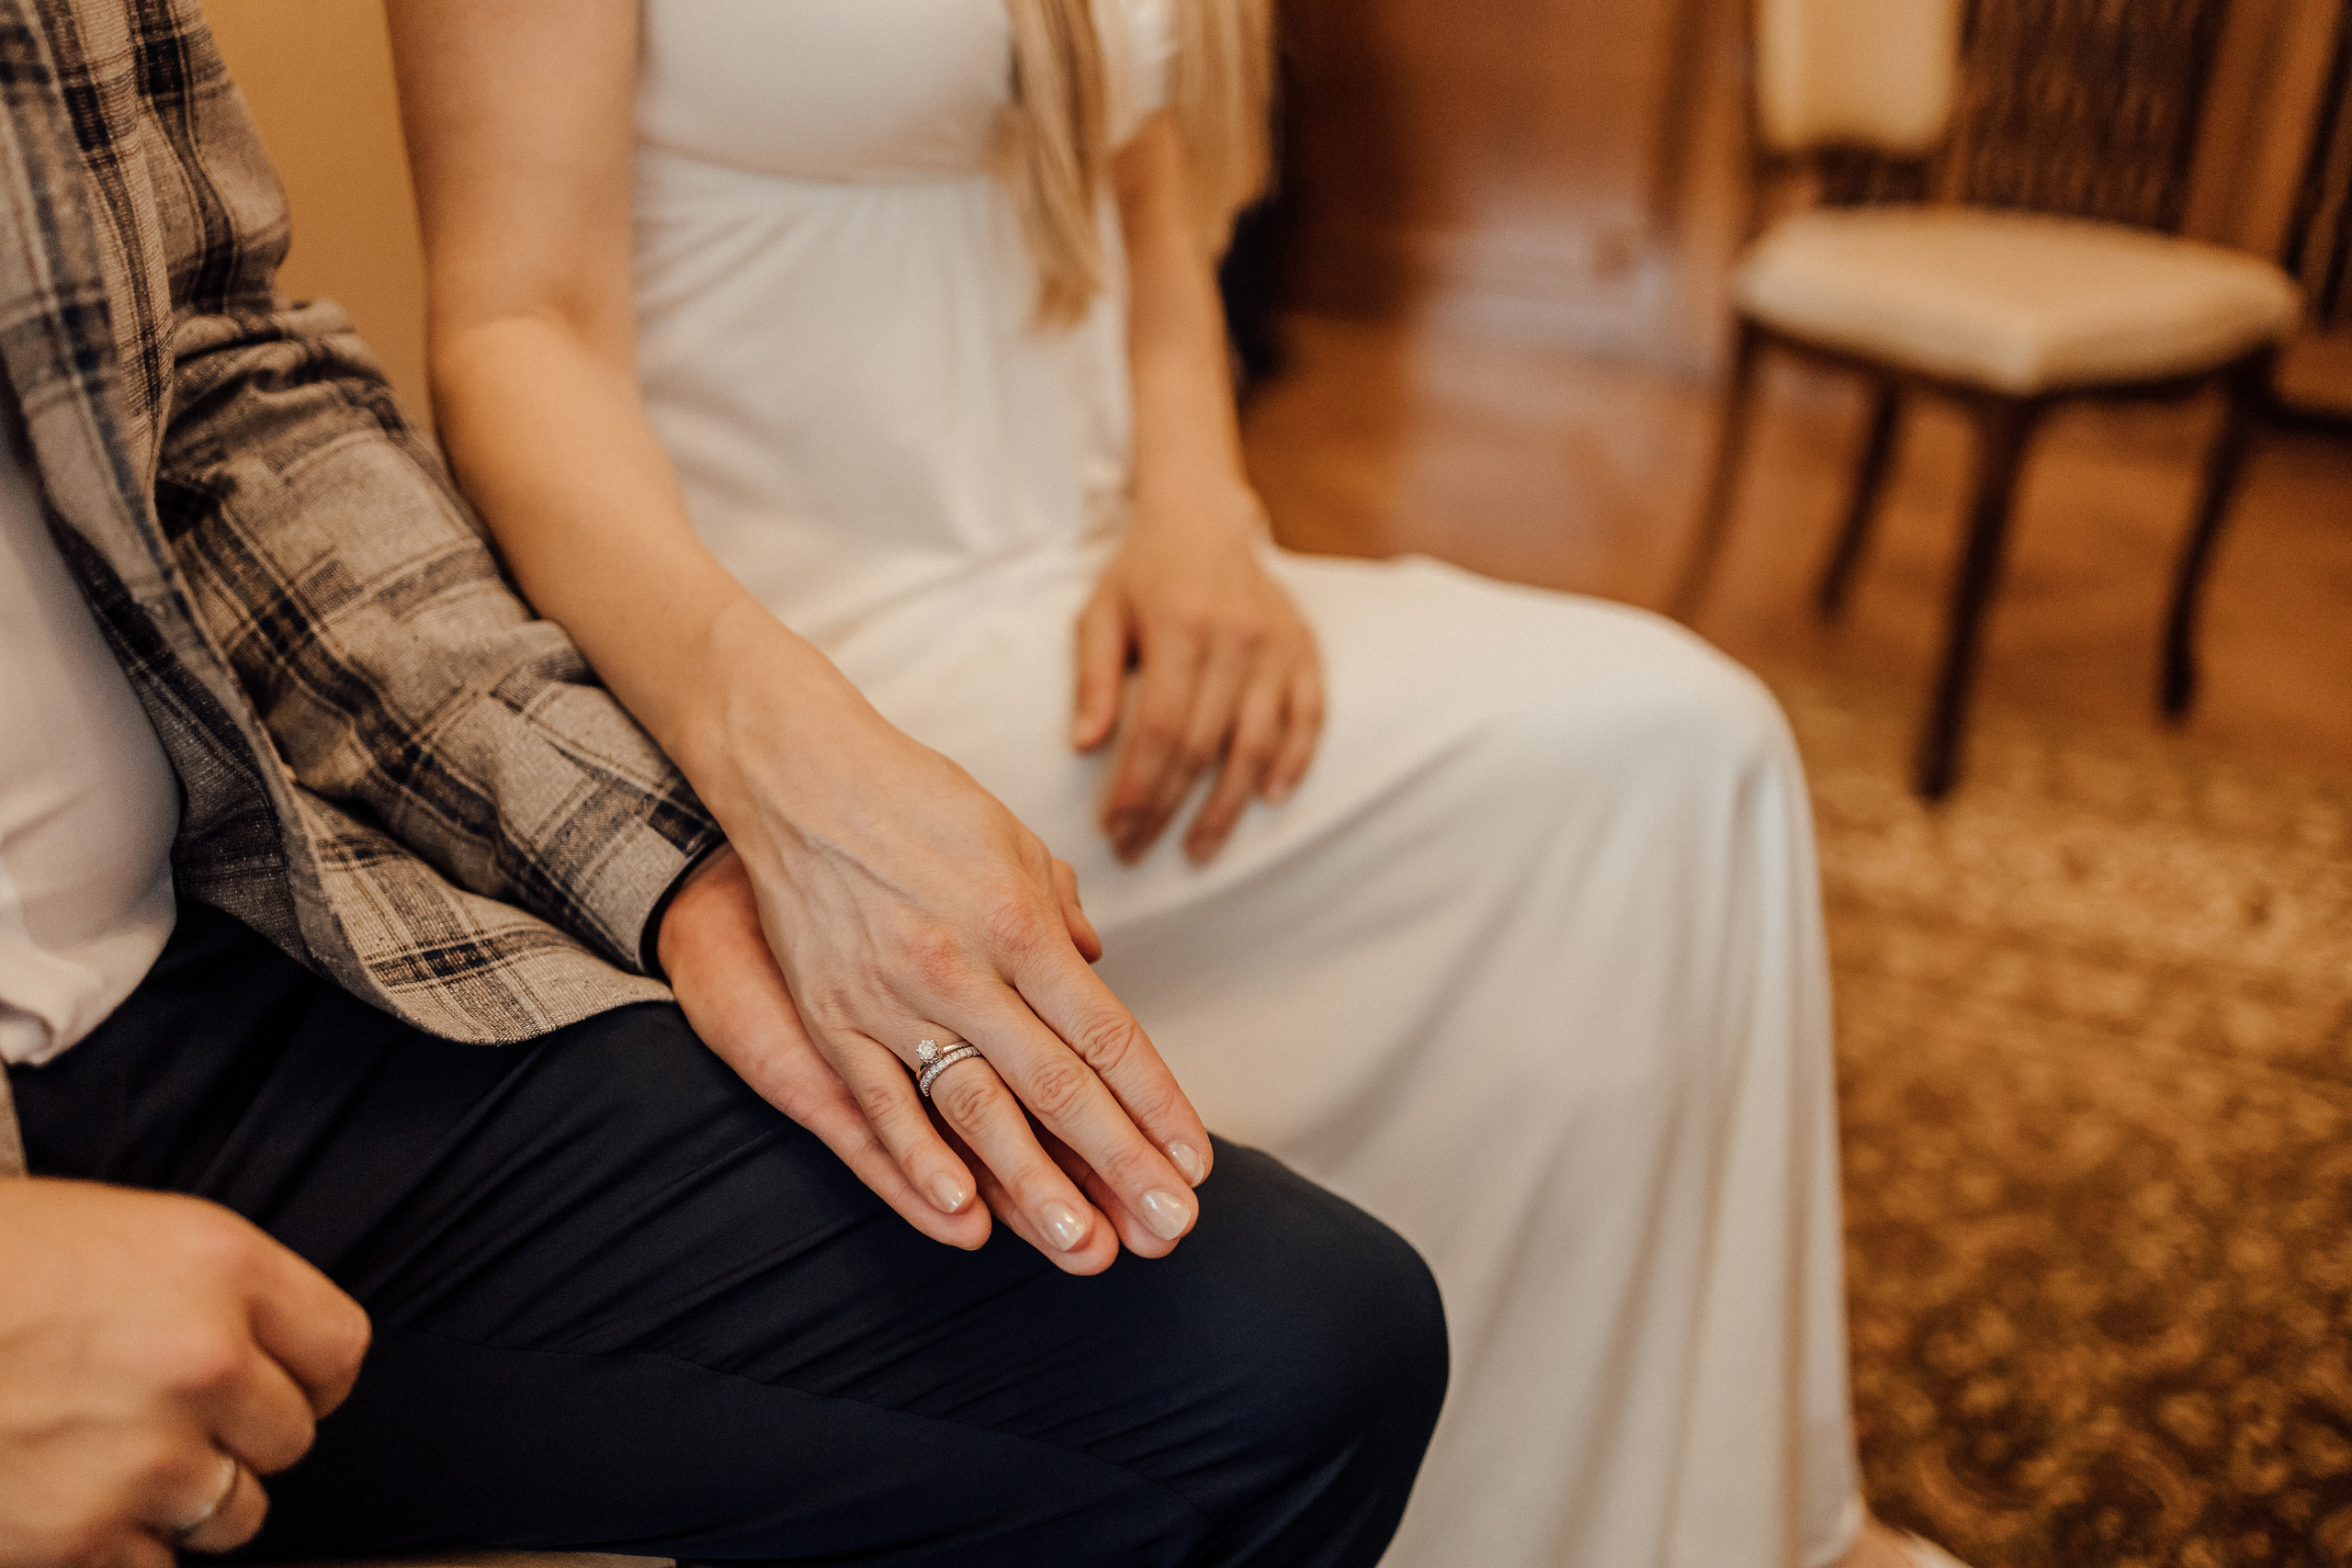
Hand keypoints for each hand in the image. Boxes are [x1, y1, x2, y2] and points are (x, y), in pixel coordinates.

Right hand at [0, 1180, 370, 1567]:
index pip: (340, 1350)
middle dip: (242, 1437)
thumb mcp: (124, 1237)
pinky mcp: (78, 1536)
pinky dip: (122, 1550)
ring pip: (235, 1513)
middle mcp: (201, 1360)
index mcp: (220, 1267)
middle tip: (173, 1421)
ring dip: (190, 1500)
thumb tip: (271, 1360)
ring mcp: (143, 1455)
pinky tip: (71, 1502)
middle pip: (292, 1437)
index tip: (281, 1384)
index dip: (310, 1374)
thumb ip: (216, 1295)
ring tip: (118, 1462)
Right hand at [665, 619, 1215, 1275]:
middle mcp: (962, 967)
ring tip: (1082, 1248)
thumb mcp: (1013, 841)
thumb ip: (1058, 917)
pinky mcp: (830, 1017)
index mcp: (1019, 922)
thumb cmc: (918, 801)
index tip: (1196, 1161)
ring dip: (1033, 1187)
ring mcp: (891, 999)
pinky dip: (919, 1164)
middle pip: (1057, 1085)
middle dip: (1120, 1164)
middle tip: (1172, 1230)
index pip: (1105, 1032)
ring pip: (974, 1110)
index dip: (1155, 1103)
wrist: (797, 772)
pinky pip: (879, 1105)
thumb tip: (1096, 971)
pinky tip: (962, 1218)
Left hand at [1073, 486, 1322, 862]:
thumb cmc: (1142, 572)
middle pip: (1204, 746)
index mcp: (1181, 626)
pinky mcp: (1305, 651)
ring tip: (1198, 849)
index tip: (1114, 828)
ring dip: (1228, 806)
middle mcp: (1236, 639)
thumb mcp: (1100, 612)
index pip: (1159, 729)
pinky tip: (1270, 799)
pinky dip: (1293, 762)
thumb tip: (1084, 747)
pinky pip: (1309, 718)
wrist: (1204, 518)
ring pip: (1257, 744)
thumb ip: (1093, 677)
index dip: (1137, 787)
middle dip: (1168, 808)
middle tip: (1137, 848)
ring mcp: (1277, 647)